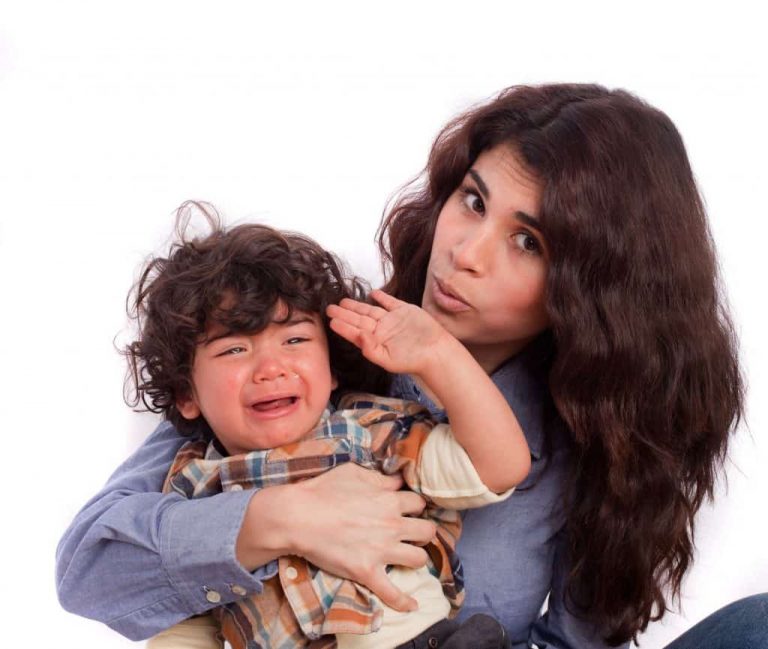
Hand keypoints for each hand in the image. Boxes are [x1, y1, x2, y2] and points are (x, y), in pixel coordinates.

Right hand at [237, 463, 436, 611]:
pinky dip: (404, 602)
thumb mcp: (354, 472)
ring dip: (416, 557)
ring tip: (408, 557)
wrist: (298, 517)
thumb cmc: (323, 490)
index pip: (418, 504)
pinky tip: (413, 606)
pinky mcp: (367, 572)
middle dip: (422, 532)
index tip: (407, 511)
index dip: (414, 507)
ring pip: (419, 558)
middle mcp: (392, 525)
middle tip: (411, 534)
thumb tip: (396, 481)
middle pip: (427, 531)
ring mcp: (382, 550)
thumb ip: (379, 478)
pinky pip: (392, 593)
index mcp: (389, 500)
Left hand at [327, 289, 450, 376]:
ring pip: (370, 310)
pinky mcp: (404, 311)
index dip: (343, 326)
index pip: (355, 333)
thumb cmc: (412, 360)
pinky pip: (389, 302)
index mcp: (375, 342)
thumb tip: (358, 335)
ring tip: (343, 301)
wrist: (436, 352)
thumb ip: (370, 349)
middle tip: (329, 308)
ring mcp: (392, 320)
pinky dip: (381, 297)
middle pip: (359, 320)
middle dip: (344, 314)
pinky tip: (372, 294)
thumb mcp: (388, 360)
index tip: (331, 320)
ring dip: (357, 306)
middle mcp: (381, 330)